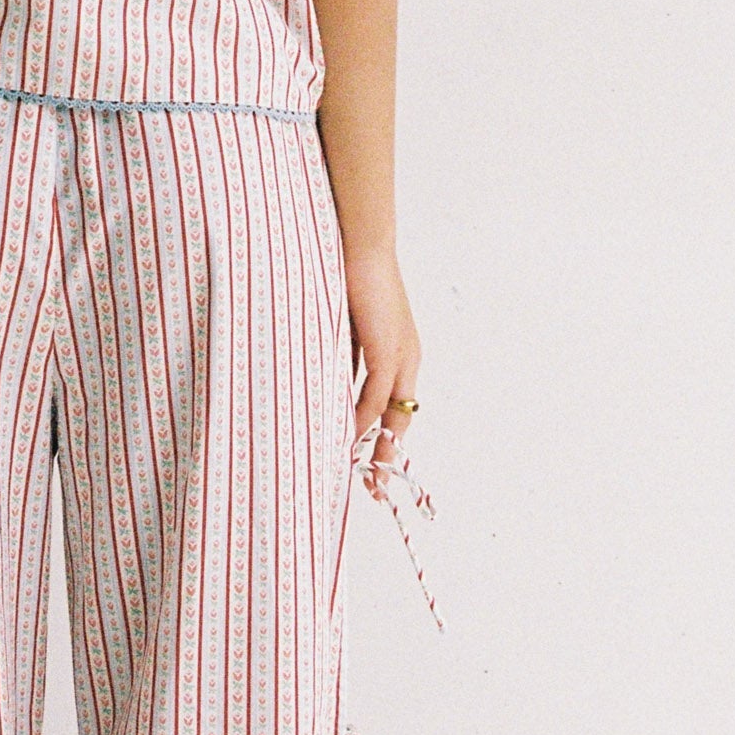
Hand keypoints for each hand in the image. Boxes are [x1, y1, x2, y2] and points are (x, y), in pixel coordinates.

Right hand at [344, 240, 420, 457]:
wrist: (360, 245)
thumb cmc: (348, 279)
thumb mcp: (346, 328)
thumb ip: (343, 360)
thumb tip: (327, 387)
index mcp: (400, 354)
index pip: (397, 409)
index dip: (384, 440)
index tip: (371, 468)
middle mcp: (407, 359)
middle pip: (401, 420)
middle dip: (386, 457)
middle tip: (373, 490)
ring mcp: (400, 355)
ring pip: (392, 413)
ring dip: (376, 446)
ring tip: (364, 476)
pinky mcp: (388, 348)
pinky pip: (376, 394)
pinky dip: (363, 418)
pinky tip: (351, 437)